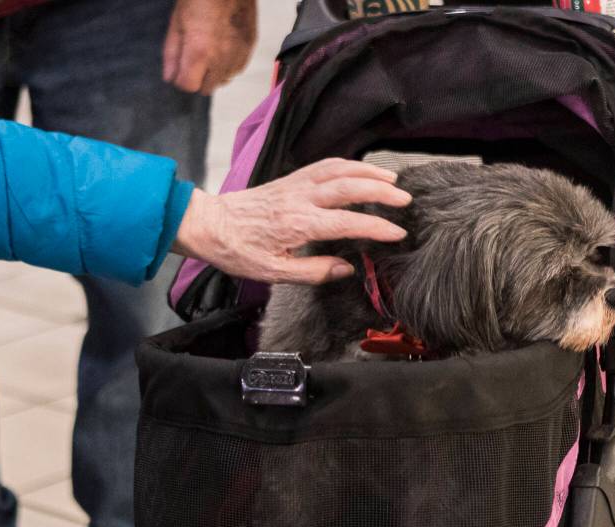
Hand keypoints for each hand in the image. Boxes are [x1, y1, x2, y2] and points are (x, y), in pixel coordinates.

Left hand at [163, 0, 257, 94]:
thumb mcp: (177, 23)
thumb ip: (172, 54)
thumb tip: (170, 78)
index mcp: (199, 53)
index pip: (188, 86)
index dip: (181, 79)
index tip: (180, 69)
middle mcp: (221, 60)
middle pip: (207, 88)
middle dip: (198, 78)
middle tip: (195, 58)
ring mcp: (238, 55)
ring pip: (223, 80)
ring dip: (215, 72)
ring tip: (211, 50)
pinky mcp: (249, 49)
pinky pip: (236, 69)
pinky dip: (229, 64)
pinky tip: (224, 46)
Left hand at [172, 159, 411, 284]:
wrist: (209, 224)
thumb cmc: (238, 251)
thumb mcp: (274, 273)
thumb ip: (313, 272)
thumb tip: (345, 268)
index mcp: (298, 224)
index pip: (347, 222)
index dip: (376, 227)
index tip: (397, 233)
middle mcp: (300, 199)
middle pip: (350, 186)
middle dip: (381, 191)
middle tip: (405, 199)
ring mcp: (296, 184)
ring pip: (340, 169)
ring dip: (369, 172)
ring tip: (393, 179)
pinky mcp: (291, 178)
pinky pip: (325, 165)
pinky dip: (349, 165)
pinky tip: (362, 171)